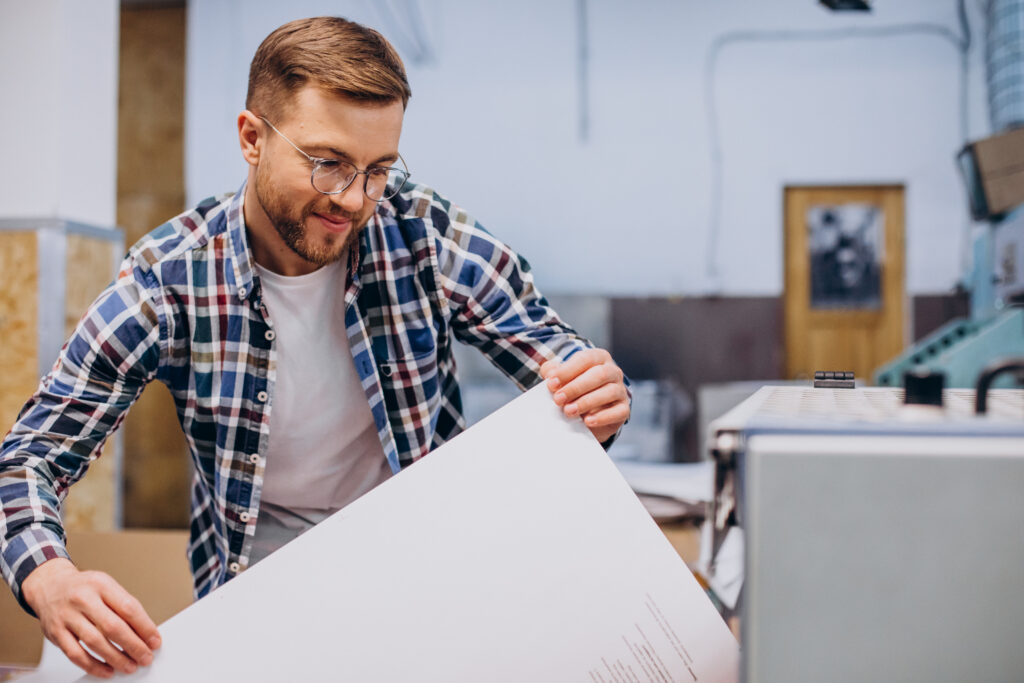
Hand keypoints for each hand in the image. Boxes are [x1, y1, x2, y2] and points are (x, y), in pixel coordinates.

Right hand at [22, 557, 160, 677]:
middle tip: (146, 657)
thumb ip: (123, 606)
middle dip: (133, 646)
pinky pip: (76, 654)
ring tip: (129, 666)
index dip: (145, 627)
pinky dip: (93, 666)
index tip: (155, 640)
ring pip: (95, 642)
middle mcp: (83, 599)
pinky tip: (106, 670)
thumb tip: (144, 632)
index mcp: (101, 584)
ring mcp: (67, 616)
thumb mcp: (106, 585)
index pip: (129, 608)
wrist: (49, 586)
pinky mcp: (55, 633)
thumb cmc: (83, 588)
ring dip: (116, 658)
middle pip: (113, 627)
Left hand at [540, 348, 629, 443]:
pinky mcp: (623, 409)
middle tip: (558, 399)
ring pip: (609, 392)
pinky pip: (619, 411)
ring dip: (587, 402)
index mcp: (598, 358)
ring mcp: (620, 390)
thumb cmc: (572, 390)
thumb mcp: (561, 379)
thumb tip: (550, 372)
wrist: (585, 415)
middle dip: (576, 387)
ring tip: (569, 411)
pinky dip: (603, 417)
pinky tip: (588, 421)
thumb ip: (553, 372)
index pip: (585, 359)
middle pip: (599, 374)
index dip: (567, 370)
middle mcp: (613, 371)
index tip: (551, 383)